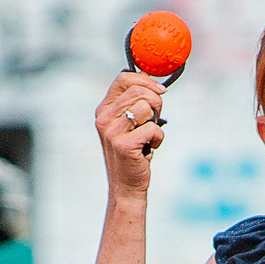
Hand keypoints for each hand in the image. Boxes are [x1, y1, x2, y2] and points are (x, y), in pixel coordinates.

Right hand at [94, 72, 166, 196]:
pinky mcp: (123, 145)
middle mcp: (104, 118)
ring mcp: (111, 132)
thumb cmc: (133, 153)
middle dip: (156, 102)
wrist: (126, 186)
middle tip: (155, 119)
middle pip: (139, 91)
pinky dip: (158, 139)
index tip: (160, 91)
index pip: (124, 78)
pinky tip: (150, 148)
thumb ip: (135, 102)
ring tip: (149, 137)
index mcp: (104, 109)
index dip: (146, 80)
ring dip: (156, 123)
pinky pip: (152, 128)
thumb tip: (150, 77)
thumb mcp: (130, 124)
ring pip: (146, 107)